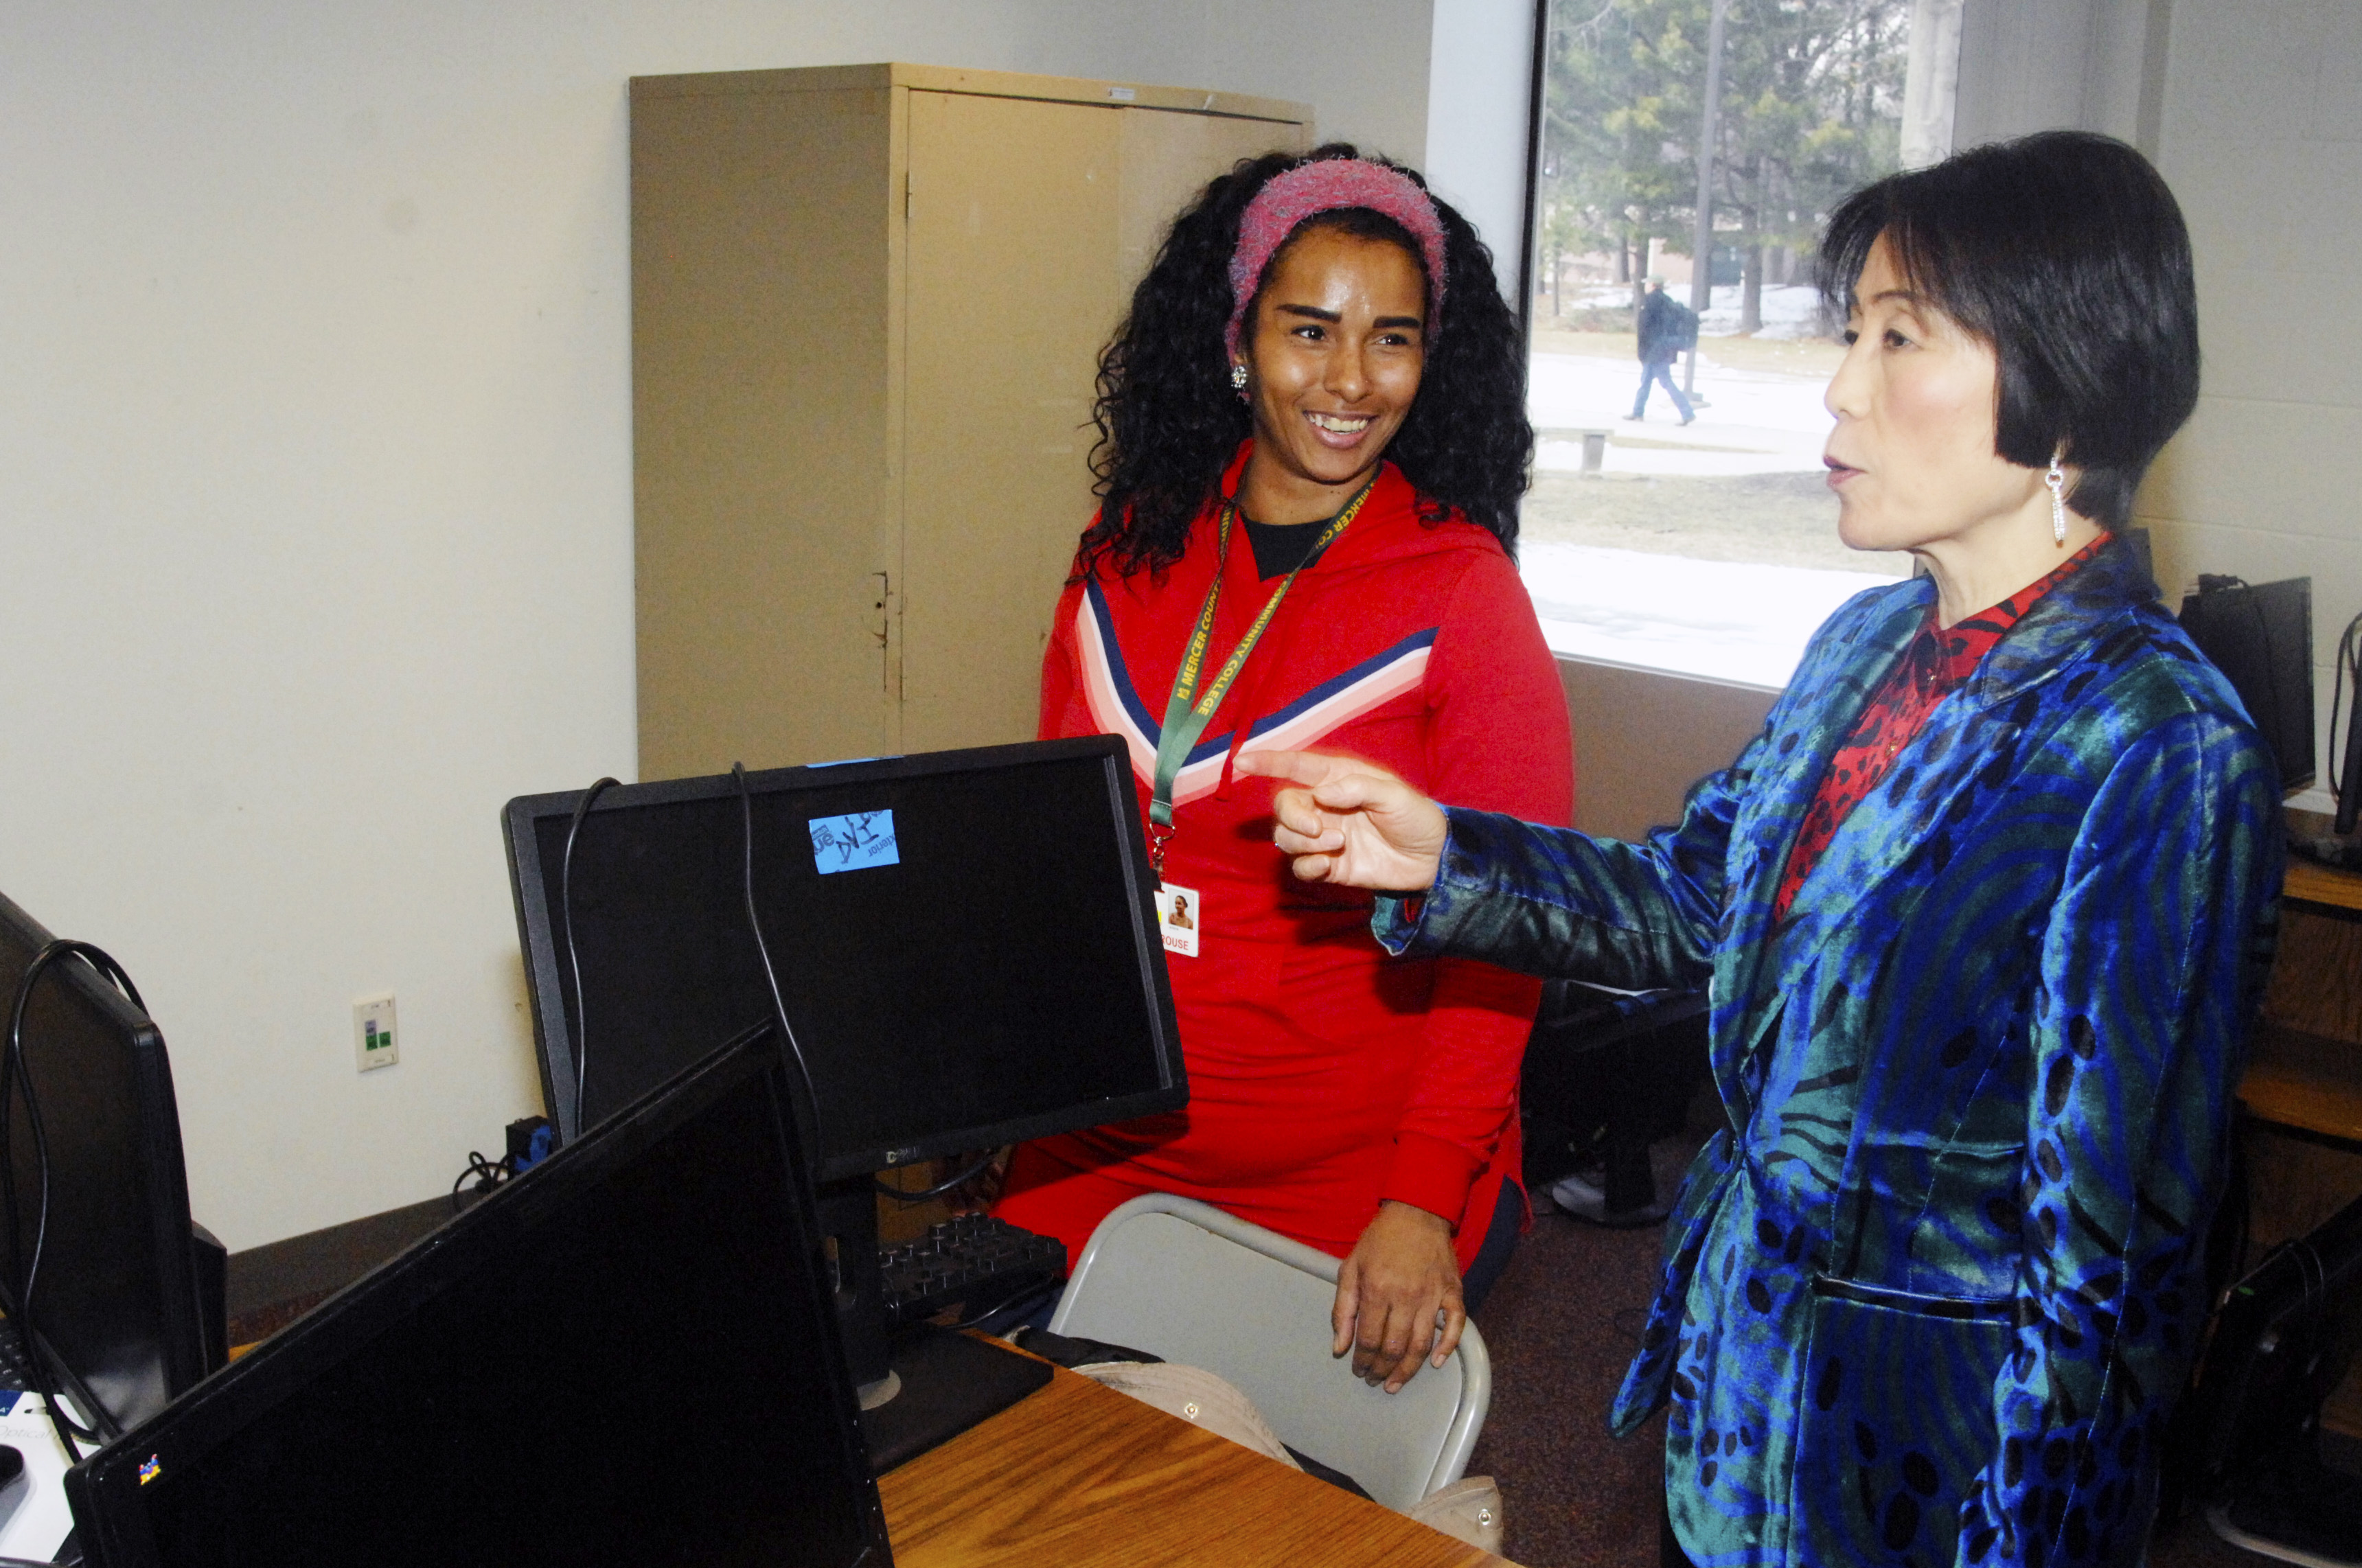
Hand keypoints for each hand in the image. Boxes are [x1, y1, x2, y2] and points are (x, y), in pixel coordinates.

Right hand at [1234, 750, 1448, 891]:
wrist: (1432, 859)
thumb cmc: (1416, 817)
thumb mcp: (1393, 794)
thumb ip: (1355, 788)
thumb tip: (1318, 793)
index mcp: (1337, 778)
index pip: (1295, 766)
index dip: (1267, 762)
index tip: (1241, 761)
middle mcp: (1324, 806)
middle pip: (1284, 805)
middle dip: (1292, 817)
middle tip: (1317, 829)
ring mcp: (1324, 837)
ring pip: (1286, 837)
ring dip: (1303, 842)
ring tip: (1337, 844)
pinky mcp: (1329, 865)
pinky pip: (1300, 866)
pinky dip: (1307, 866)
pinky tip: (1327, 866)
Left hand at [1331, 1201, 1463, 1393]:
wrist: (1416, 1212)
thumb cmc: (1379, 1240)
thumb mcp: (1350, 1267)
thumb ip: (1343, 1309)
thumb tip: (1339, 1347)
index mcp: (1377, 1289)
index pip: (1369, 1339)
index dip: (1362, 1361)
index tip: (1359, 1370)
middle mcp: (1406, 1296)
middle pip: (1394, 1347)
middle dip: (1382, 1370)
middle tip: (1375, 1380)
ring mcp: (1433, 1295)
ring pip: (1422, 1344)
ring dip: (1408, 1370)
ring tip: (1396, 1383)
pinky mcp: (1453, 1291)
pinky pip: (1456, 1326)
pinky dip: (1448, 1347)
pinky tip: (1436, 1363)